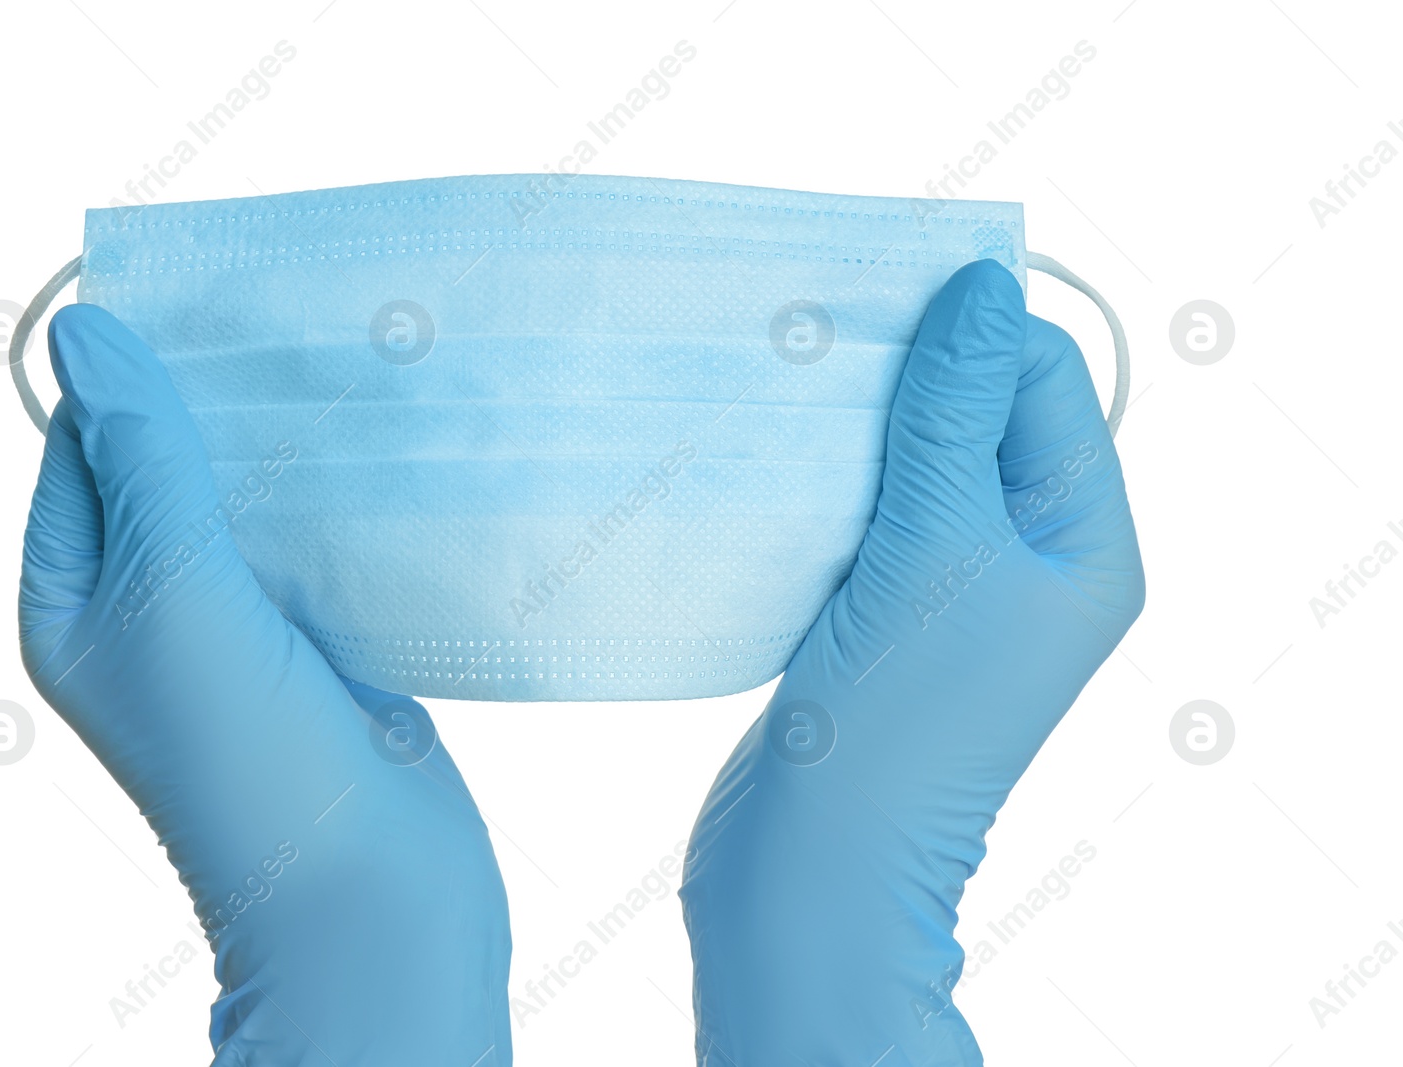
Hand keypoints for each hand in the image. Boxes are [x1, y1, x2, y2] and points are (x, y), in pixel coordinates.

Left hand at [19, 305, 512, 1065]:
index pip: (80, 455)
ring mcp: (241, 630)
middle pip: (168, 470)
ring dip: (288, 447)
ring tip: (343, 368)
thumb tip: (88, 333)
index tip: (198, 297)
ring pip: (251, 503)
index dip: (127, 378)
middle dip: (217, 402)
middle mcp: (150, 613)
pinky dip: (341, 497)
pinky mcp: (322, 641)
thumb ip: (143, 462)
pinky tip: (385, 447)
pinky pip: (316, 543)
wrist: (371, 893)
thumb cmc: (250, 758)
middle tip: (284, 320)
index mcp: (78, 603)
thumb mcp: (176, 593)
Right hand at [679, 260, 1144, 1065]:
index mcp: (1084, 542)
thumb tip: (982, 286)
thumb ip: (956, 413)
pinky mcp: (881, 608)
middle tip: (814, 325)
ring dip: (857, 418)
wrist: (813, 864)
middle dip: (907, 368)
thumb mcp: (937, 545)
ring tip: (782, 382)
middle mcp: (1030, 559)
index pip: (1044, 382)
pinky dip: (826, 471)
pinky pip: (867, 507)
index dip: (971, 328)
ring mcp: (952, 587)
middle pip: (981, 411)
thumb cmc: (896, 716)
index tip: (874, 288)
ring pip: (914, 455)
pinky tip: (769, 448)